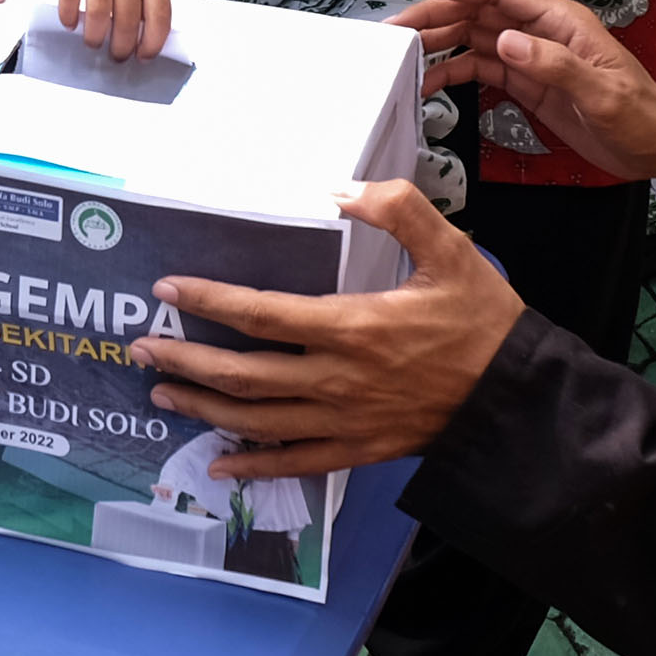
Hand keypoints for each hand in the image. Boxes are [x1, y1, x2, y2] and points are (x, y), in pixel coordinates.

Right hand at [43, 0, 168, 58]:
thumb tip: (141, 36)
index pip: (158, 14)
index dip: (152, 41)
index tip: (143, 56)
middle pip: (126, 19)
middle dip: (120, 46)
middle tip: (115, 56)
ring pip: (98, 13)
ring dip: (94, 36)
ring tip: (92, 42)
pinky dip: (69, 15)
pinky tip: (70, 23)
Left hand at [131, 180, 525, 478]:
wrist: (516, 398)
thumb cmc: (483, 322)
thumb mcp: (450, 251)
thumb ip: (398, 210)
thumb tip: (342, 190)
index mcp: (352, 326)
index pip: (260, 313)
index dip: (207, 300)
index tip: (167, 290)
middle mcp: (336, 379)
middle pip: (242, 374)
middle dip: (183, 360)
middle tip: (139, 348)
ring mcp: (344, 421)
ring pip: (255, 420)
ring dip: (202, 407)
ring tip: (161, 393)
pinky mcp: (357, 449)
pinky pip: (293, 463)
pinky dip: (251, 466)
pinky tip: (218, 464)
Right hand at [393, 0, 655, 184]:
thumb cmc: (640, 117)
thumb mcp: (602, 94)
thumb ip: (554, 65)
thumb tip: (505, 42)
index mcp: (560, 21)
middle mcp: (541, 31)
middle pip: (478, 11)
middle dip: (435, 14)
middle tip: (393, 29)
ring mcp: (532, 55)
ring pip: (475, 38)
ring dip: (439, 42)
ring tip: (401, 55)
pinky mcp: (528, 82)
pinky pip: (483, 68)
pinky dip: (455, 71)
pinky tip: (430, 81)